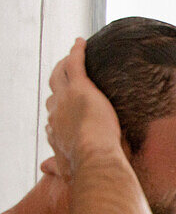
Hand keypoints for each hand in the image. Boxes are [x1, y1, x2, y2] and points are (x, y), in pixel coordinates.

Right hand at [44, 39, 122, 176]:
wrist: (93, 158)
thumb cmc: (84, 168)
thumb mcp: (67, 170)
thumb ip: (57, 168)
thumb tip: (44, 169)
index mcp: (54, 131)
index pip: (53, 116)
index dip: (59, 111)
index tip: (67, 110)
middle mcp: (55, 112)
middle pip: (53, 93)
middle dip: (58, 85)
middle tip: (66, 78)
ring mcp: (66, 98)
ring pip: (60, 74)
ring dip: (65, 64)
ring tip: (72, 56)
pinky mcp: (80, 87)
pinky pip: (75, 63)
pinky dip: (76, 52)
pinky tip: (81, 42)